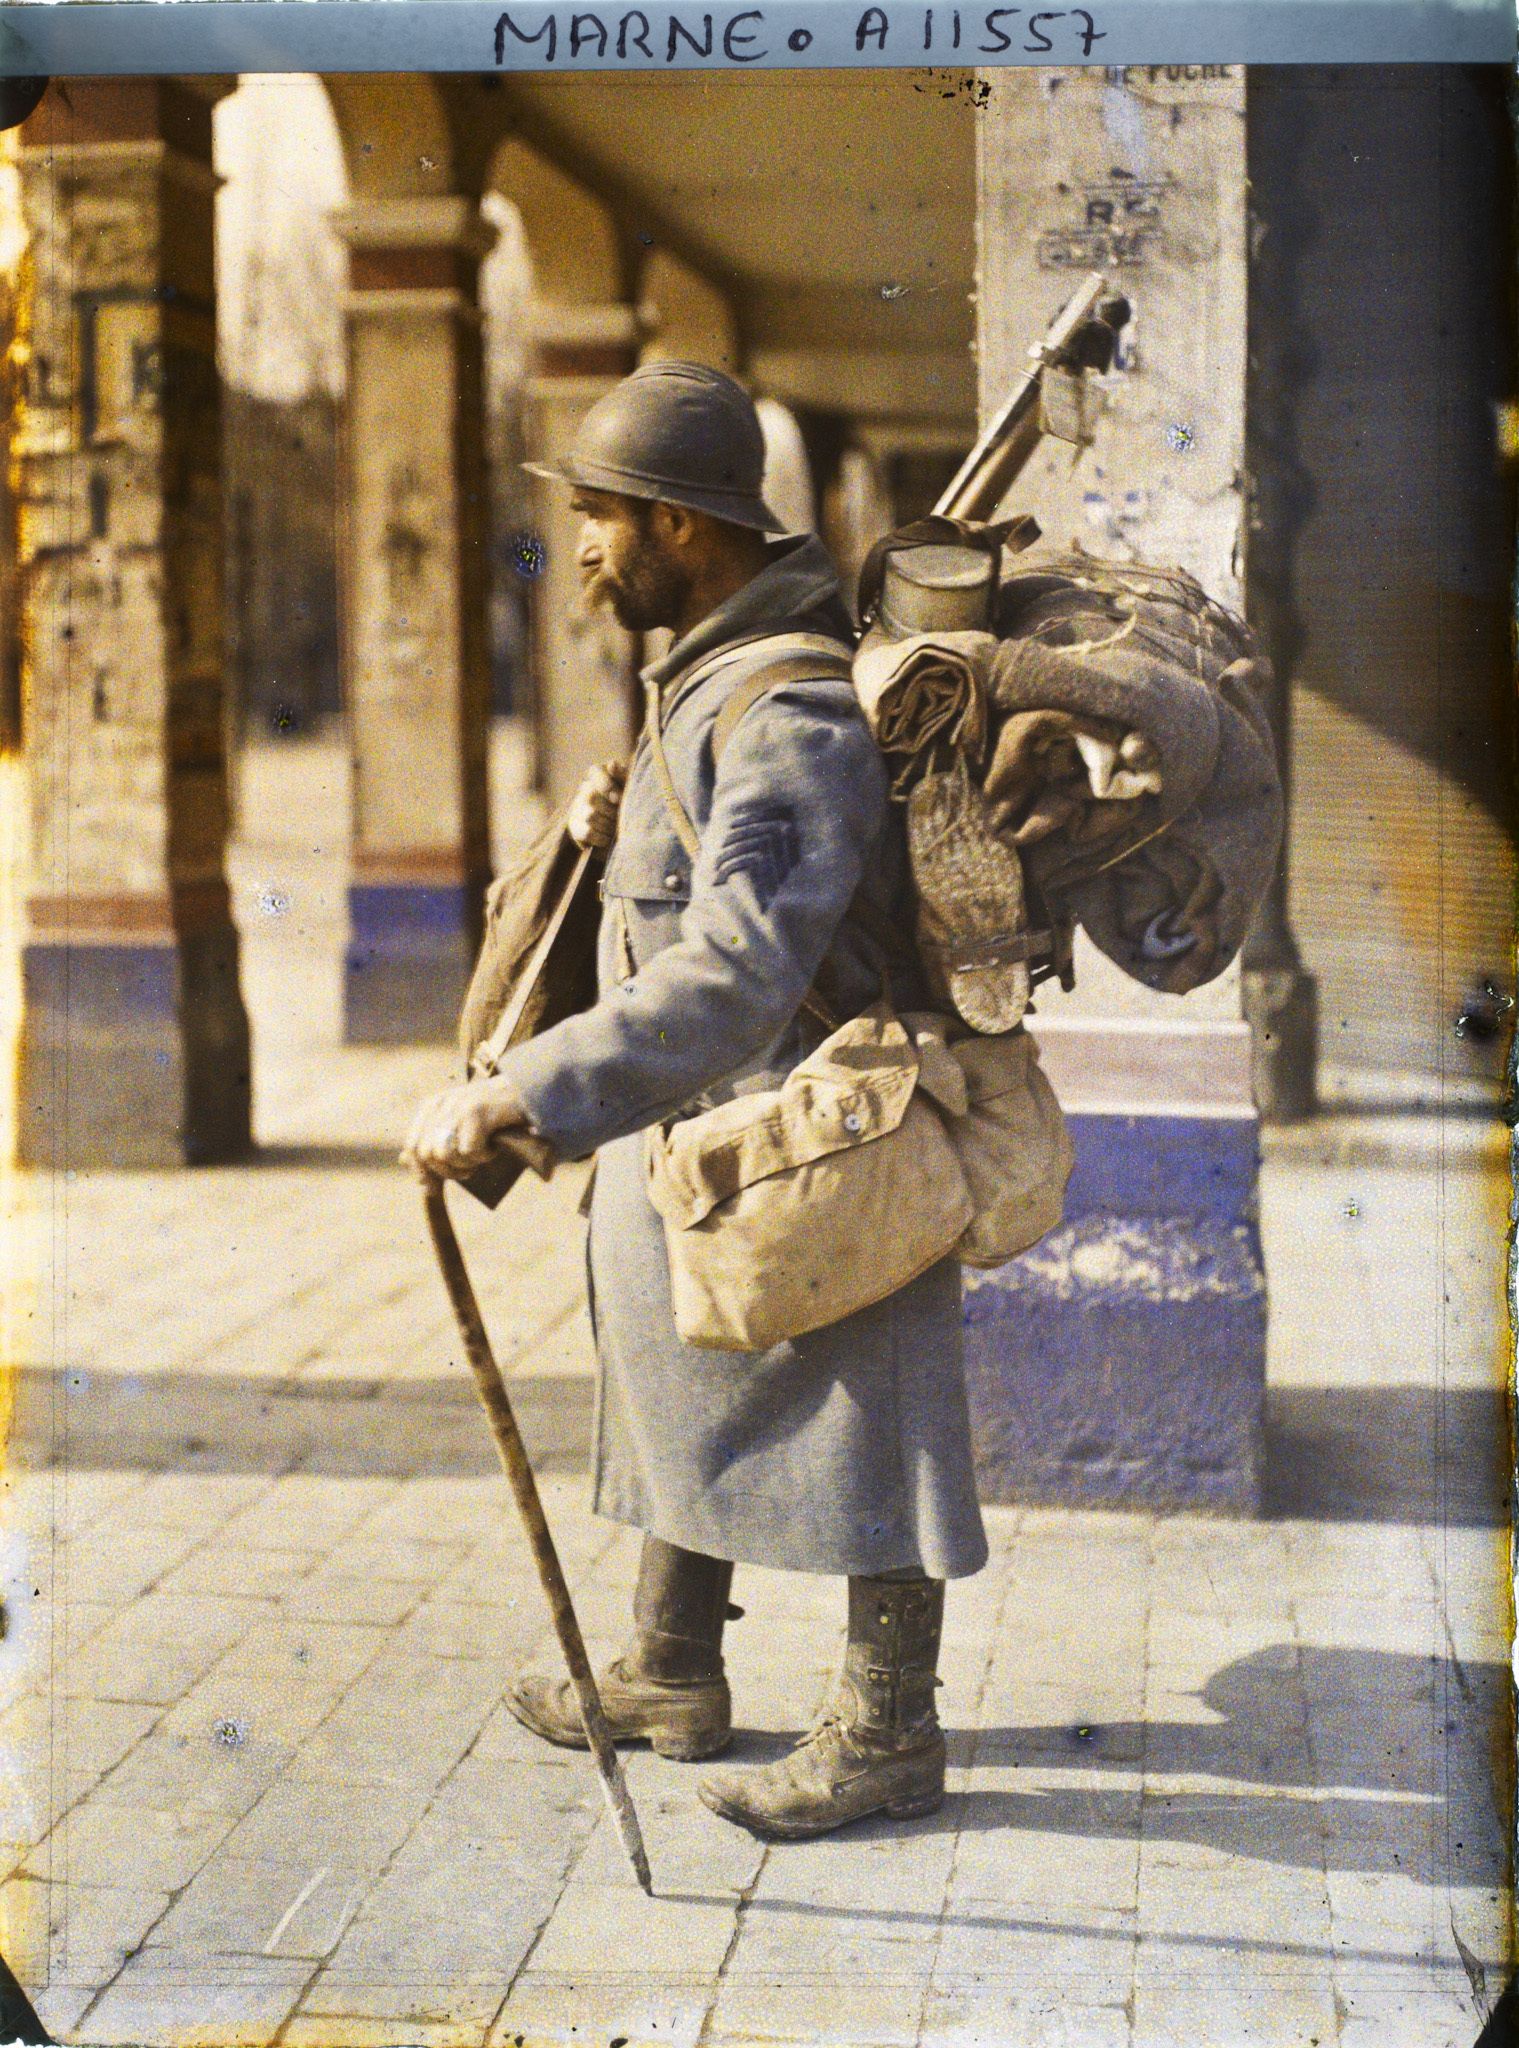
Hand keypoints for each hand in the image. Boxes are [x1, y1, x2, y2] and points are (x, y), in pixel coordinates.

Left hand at [400, 1076, 542, 1181]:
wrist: (527, 1092)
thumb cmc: (493, 1113)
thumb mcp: (458, 1124)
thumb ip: (432, 1139)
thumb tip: (404, 1161)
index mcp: (432, 1107)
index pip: (412, 1146)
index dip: (421, 1170)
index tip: (433, 1186)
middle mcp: (440, 1105)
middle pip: (426, 1154)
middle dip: (446, 1171)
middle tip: (468, 1170)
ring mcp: (457, 1108)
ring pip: (444, 1155)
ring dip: (465, 1165)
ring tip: (481, 1157)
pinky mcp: (476, 1113)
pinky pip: (469, 1151)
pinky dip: (484, 1156)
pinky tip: (494, 1147)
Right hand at [567, 758, 626, 850]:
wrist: (616, 827)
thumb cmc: (627, 800)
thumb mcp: (628, 785)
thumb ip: (623, 774)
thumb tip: (612, 764)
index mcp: (598, 774)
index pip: (595, 773)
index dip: (606, 787)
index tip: (618, 799)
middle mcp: (584, 789)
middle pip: (591, 797)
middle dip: (611, 811)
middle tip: (621, 818)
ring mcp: (577, 808)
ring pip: (590, 815)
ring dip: (608, 825)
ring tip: (617, 829)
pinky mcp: (575, 827)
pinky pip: (587, 832)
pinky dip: (602, 837)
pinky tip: (609, 838)